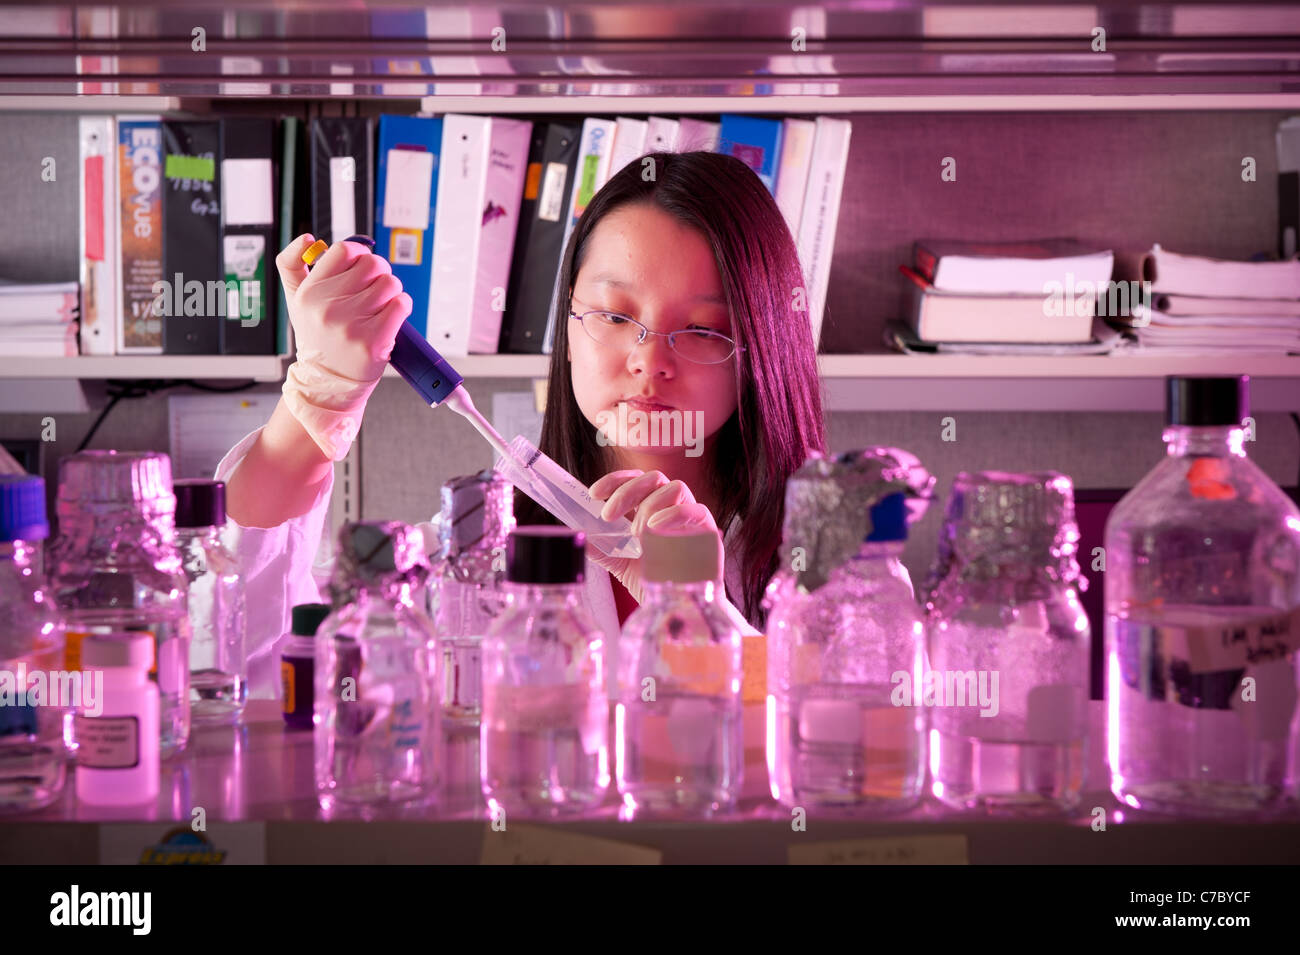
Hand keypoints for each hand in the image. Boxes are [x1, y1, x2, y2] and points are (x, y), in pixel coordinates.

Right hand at [276, 234, 411, 382]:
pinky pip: (401, 304)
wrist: (328, 383)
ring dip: (393, 291)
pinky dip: (402, 306)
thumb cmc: (319, 339)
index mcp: (309, 293)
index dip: (359, 254)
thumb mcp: (297, 303)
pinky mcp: (373, 340)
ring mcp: (351, 324)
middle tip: (374, 289)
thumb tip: (306, 240)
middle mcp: (327, 307)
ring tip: (381, 307)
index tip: (361, 267)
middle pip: (372, 263)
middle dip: (379, 272)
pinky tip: (391, 317)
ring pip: (390, 283)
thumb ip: (293, 267)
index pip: (343, 250)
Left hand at [587, 469, 721, 603]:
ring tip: (638, 535)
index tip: (593, 494)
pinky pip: (697, 511)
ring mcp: (691, 520)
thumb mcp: (621, 565)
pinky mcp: (709, 534)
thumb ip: (601, 549)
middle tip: (608, 515)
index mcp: (651, 510)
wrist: (679, 612)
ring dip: (650, 506)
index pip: (636, 480)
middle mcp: (672, 509)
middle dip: (627, 491)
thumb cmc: (655, 584)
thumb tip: (577, 536)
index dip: (615, 481)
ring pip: (676, 487)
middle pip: (654, 478)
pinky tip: (655, 528)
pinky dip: (674, 514)